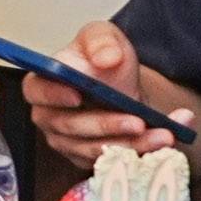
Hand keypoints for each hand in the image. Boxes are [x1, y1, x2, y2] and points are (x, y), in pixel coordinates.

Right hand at [27, 20, 200, 169]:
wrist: (124, 87)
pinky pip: (113, 163)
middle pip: (70, 127)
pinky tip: (164, 142)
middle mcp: (50, 117)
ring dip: (131, 144)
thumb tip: (106, 58)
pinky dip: (143, 153)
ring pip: (95, 150)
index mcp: (43, 84)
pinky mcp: (90, 160)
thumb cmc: (104, 61)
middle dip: (106, 126)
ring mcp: (68, 142)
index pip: (36, 92)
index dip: (53, 96)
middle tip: (138, 122)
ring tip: (164, 135)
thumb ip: (102, 42)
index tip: (77, 96)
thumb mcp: (104, 37)